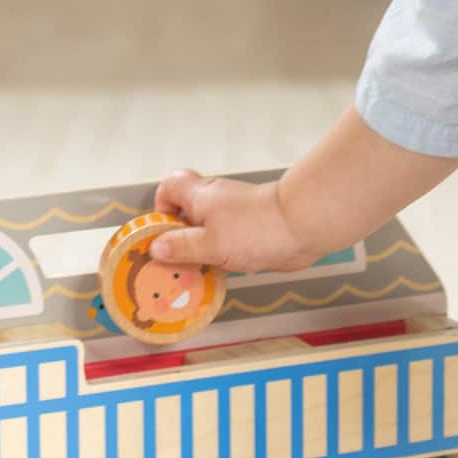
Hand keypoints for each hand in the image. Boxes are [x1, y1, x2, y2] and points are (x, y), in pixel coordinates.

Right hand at [150, 169, 313, 272]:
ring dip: (202, 247)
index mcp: (200, 195)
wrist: (302, 227)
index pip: (171, 186)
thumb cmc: (254, 229)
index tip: (162, 232)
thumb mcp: (209, 243)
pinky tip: (223, 271)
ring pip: (209, 227)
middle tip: (177, 259)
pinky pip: (228, 239)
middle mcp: (216, 200)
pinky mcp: (252, 228)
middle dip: (180, 234)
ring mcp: (236, 213)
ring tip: (197, 271)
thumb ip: (180, 246)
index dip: (161, 206)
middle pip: (188, 210)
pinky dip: (222, 253)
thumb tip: (155, 246)